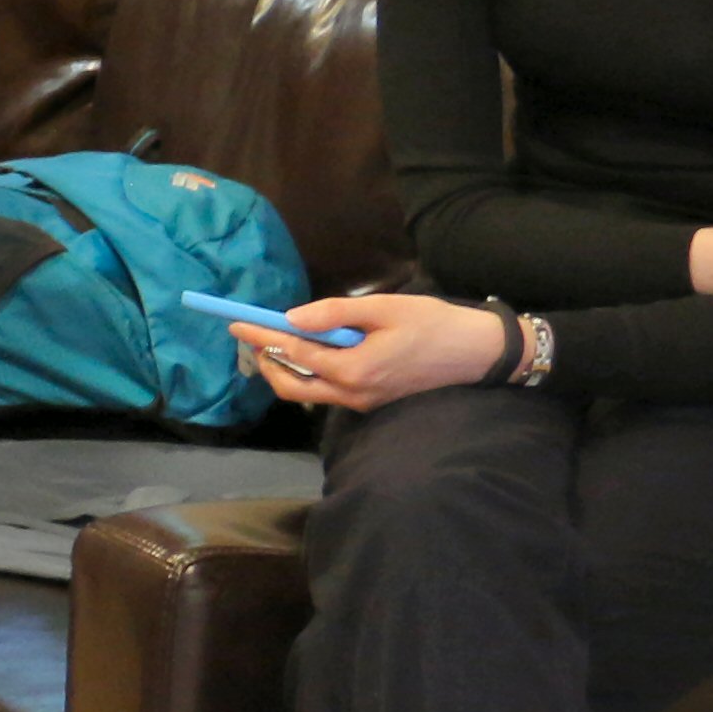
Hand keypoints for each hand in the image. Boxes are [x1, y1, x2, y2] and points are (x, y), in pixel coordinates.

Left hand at [236, 292, 519, 413]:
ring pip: (308, 392)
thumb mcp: (383, 309)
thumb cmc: (432, 324)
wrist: (476, 354)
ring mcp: (362, 403)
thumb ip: (334, 314)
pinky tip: (310, 350)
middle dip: (266, 360)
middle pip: (291, 384)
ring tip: (275, 340)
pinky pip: (328, 393)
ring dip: (285, 369)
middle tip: (254, 334)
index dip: (260, 335)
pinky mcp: (372, 402)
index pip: (292, 352)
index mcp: (353, 370)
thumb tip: (291, 318)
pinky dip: (308, 374)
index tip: (235, 323)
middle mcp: (353, 394)